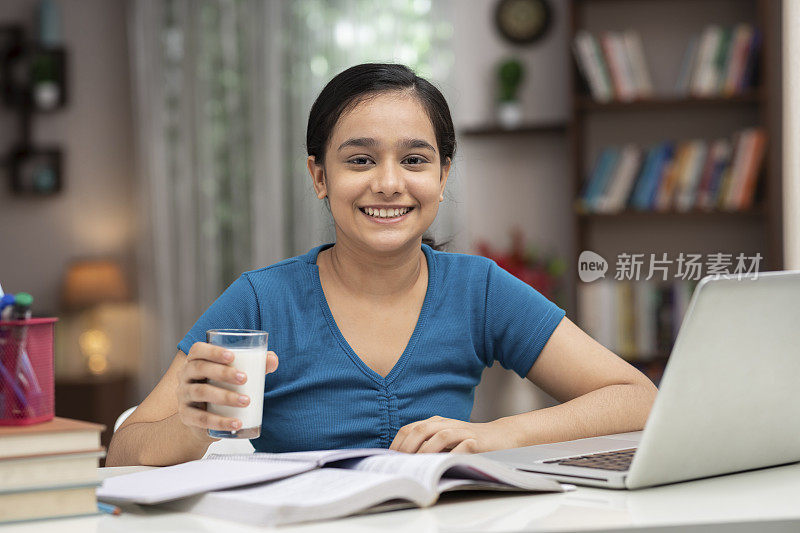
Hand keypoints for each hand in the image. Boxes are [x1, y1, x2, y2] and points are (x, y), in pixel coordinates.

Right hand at [176, 342, 278, 441]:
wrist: (204, 421)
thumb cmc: (222, 389)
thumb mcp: (235, 376)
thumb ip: (254, 366)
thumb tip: (273, 359)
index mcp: (195, 361)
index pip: (197, 350)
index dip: (213, 351)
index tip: (232, 356)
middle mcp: (185, 376)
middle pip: (199, 368)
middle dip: (223, 372)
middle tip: (245, 379)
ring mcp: (183, 397)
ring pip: (200, 393)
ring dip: (225, 397)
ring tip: (246, 401)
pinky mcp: (186, 417)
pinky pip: (201, 419)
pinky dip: (220, 422)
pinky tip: (237, 424)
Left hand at [389, 416, 516, 453]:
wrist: (502, 435)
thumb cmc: (470, 440)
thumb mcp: (445, 440)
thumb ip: (427, 445)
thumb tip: (403, 460)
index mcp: (436, 423)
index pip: (410, 428)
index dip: (398, 442)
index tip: (389, 458)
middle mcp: (447, 424)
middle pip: (421, 430)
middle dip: (407, 447)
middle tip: (400, 463)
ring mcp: (463, 431)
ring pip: (440, 436)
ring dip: (427, 451)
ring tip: (418, 465)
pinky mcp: (477, 441)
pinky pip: (463, 447)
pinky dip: (452, 455)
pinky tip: (444, 465)